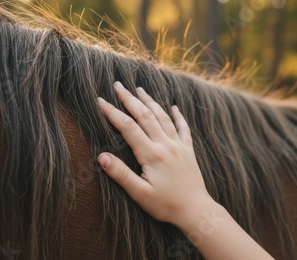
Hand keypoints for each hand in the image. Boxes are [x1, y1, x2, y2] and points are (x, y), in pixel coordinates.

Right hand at [97, 81, 213, 225]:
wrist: (196, 211)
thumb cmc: (166, 205)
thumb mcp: (139, 194)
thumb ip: (120, 174)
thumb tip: (101, 156)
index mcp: (152, 154)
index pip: (128, 127)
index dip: (113, 113)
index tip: (100, 101)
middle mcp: (165, 145)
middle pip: (145, 115)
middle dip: (129, 99)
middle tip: (117, 85)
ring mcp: (178, 146)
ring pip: (162, 117)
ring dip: (150, 102)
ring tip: (139, 89)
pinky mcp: (188, 151)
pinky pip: (183, 128)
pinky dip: (178, 116)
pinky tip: (174, 107)